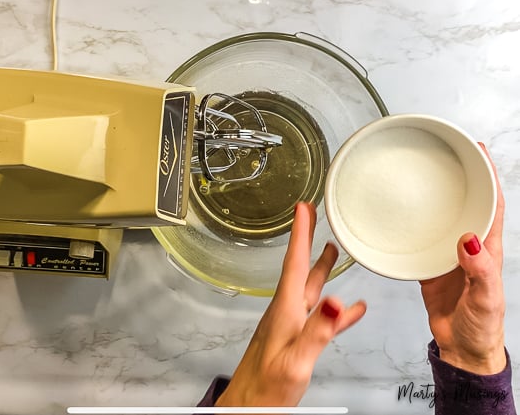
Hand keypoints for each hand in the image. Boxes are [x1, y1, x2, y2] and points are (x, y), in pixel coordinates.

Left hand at [215, 203, 366, 405]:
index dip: (299, 233)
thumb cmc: (266, 388)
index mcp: (285, 310)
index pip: (294, 263)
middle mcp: (287, 312)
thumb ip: (317, 331)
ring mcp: (291, 325)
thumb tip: (338, 302)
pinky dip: (337, 310)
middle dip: (306, 239)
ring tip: (332, 249)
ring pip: (310, 288)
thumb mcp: (297, 359)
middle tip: (312, 215)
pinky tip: (351, 308)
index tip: (302, 208)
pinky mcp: (296, 340)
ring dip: (321, 268)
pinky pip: (321, 317)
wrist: (250, 407)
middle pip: (300, 267)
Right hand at [420, 144, 505, 374]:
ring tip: (422, 177)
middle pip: (467, 204)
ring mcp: (448, 255)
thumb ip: (479, 270)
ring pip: (443, 218)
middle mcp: (469, 247)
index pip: (492, 205)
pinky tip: (400, 219)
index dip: (488, 177)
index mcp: (488, 250)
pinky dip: (411, 226)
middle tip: (447, 154)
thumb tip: (469, 239)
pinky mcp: (430, 265)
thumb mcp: (485, 299)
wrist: (462, 348)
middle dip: (461, 178)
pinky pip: (420, 240)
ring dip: (436, 199)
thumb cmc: (481, 326)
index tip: (478, 153)